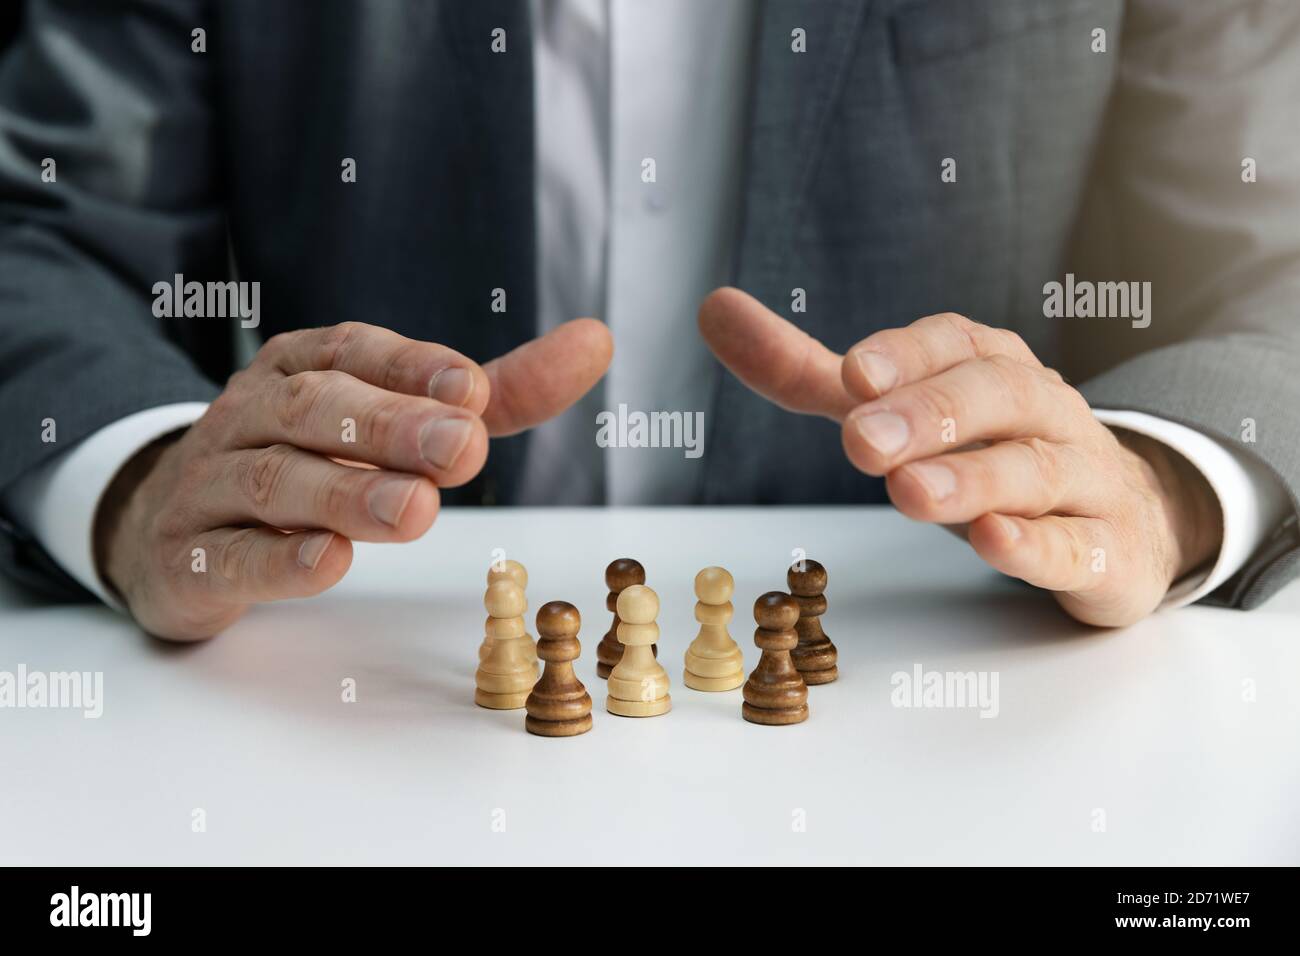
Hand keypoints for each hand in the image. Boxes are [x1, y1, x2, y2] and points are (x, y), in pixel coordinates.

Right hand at [95, 320, 612, 639]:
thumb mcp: (398, 417)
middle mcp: (251, 413)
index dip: (411, 368)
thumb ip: (497, 394)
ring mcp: (211, 485)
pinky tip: (330, 562)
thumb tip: (596, 340)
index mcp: (301, 367)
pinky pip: (230, 556)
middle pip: (316, 410)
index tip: (474, 390)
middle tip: (464, 450)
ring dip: (347, 494)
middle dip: (391, 428)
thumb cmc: (308, 459)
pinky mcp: (190, 558)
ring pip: (276, 480)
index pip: (352, 352)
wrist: (165, 524)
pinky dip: (279, 560)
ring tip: (417, 511)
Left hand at [699, 288, 1221, 626]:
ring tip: (910, 492)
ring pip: (1035, 469)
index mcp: (992, 367)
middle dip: (932, 413)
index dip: (906, 356)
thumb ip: (809, 373)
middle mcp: (1044, 411)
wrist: (1122, 522)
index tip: (853, 373)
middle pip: (999, 395)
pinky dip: (1038, 544)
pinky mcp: (1105, 551)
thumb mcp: (898, 410)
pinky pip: (1075, 545)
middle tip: (862, 440)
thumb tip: (712, 308)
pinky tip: (995, 541)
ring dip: (975, 478)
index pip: (955, 344)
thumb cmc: (990, 453)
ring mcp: (1082, 480)